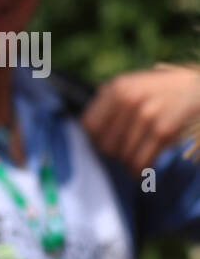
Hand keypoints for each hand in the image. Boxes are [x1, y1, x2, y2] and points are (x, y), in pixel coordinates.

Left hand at [82, 62, 199, 174]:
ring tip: (136, 161)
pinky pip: (141, 161)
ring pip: (123, 155)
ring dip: (129, 163)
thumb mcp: (137, 86)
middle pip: (105, 144)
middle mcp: (128, 99)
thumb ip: (114, 103)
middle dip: (115, 154)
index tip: (106, 144)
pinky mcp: (163, 129)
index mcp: (118, 87)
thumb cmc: (169, 90)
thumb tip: (91, 133)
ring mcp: (146, 114)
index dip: (96, 139)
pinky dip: (140, 171)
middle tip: (125, 154)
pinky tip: (141, 172)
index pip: (89, 126)